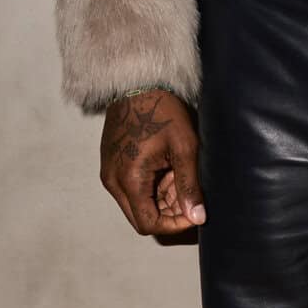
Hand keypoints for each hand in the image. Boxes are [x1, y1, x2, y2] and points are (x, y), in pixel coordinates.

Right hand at [100, 89, 205, 237]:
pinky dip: (149, 188)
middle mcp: (113, 181)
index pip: (149, 224)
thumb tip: (198, 217)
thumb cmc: (162, 111)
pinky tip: (165, 169)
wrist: (137, 83)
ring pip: (136, 204)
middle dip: (168, 213)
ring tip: (177, 175)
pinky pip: (130, 189)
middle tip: (189, 194)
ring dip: (159, 199)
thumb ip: (189, 186)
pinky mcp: (110, 164)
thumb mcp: (184, 148)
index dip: (174, 225)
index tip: (194, 212)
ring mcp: (109, 173)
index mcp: (129, 179)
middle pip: (141, 218)